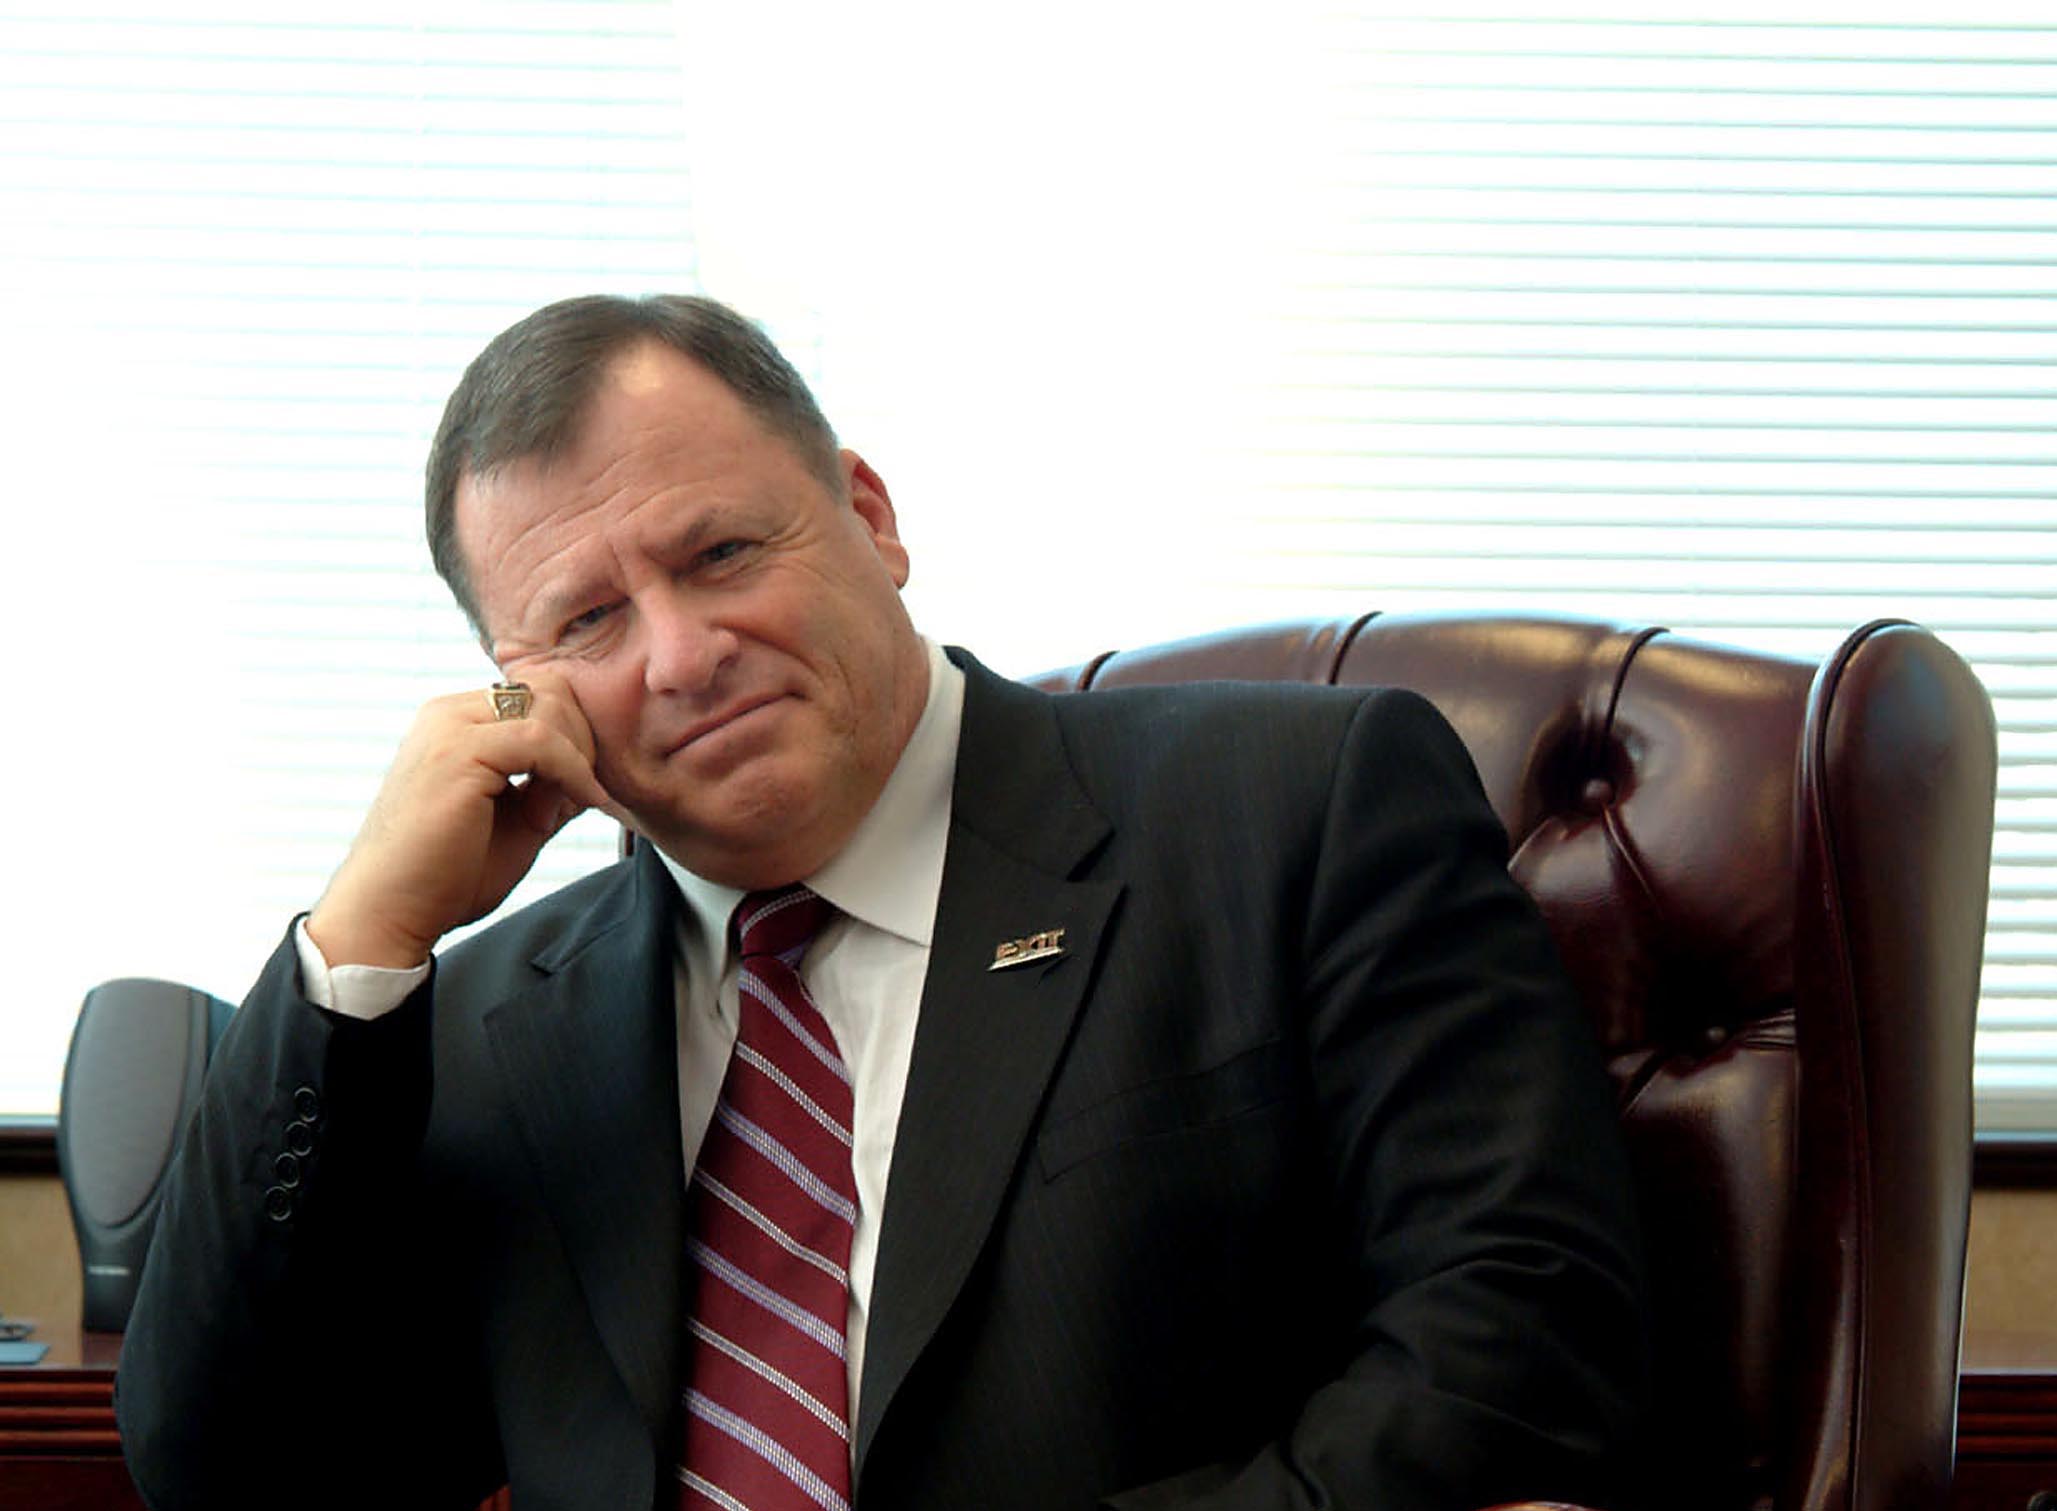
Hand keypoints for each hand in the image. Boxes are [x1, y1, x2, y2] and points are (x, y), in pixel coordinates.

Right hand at [306, 671, 625, 968]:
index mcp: (457, 721)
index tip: (590, 785)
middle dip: (584, 740)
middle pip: (552, 690)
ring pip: (551, 707)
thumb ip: (551, 788)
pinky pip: (541, 738)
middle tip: (586, 793)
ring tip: (572, 806)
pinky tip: (584, 802)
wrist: (392, 912)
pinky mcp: (459, 750)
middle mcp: (449, 713)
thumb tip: (594, 770)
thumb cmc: (449, 874)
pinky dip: (574, 770)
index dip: (578, 736)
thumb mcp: (518, 820)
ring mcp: (450, 726)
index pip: (541, 695)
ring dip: (579, 757)